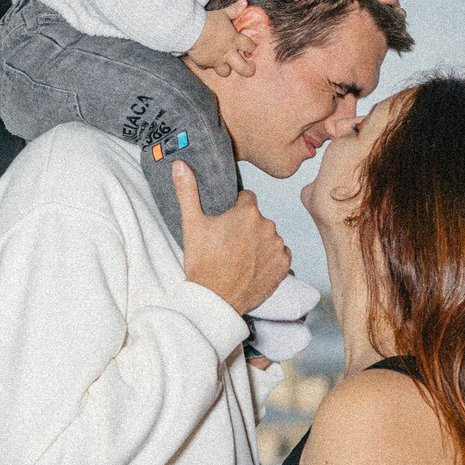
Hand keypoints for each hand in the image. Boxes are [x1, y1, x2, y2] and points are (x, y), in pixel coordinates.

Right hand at [174, 162, 290, 314]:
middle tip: (229, 244)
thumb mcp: (192, 225)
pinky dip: (270, 259)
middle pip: (258, 218)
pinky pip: (280, 254)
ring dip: (259, 242)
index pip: (247, 199)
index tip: (225, 225)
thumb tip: (180, 164)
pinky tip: (253, 267)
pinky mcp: (285, 265)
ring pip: (269, 236)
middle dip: (247, 227)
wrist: (216, 300)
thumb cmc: (203, 263)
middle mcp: (268, 225)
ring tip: (240, 258)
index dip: (235, 210)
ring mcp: (278, 246)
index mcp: (248, 211)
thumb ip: (188, 191)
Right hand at [188, 7, 255, 77]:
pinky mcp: (204, 64)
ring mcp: (216, 60)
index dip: (252, 48)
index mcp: (234, 40)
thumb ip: (234, 10)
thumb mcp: (223, 14)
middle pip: (243, 68)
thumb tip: (244, 2)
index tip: (251, 49)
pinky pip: (207, 67)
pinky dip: (207, 64)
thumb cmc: (208, 21)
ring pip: (225, 72)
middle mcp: (228, 53)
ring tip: (226, 67)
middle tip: (250, 70)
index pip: (249, 46)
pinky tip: (205, 60)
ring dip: (226, 69)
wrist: (191, 31)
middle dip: (248, 70)